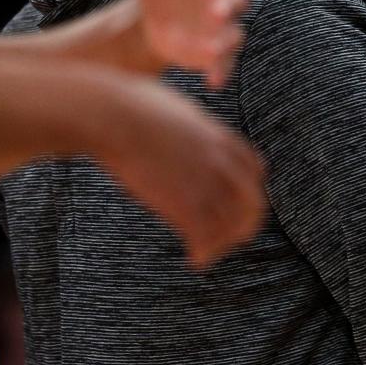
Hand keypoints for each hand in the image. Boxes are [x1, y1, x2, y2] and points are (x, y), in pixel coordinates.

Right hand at [101, 76, 265, 266]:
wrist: (111, 116)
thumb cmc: (127, 105)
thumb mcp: (172, 107)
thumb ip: (186, 122)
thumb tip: (174, 121)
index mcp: (219, 136)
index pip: (254, 170)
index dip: (249, 190)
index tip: (236, 203)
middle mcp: (221, 161)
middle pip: (252, 202)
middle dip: (244, 223)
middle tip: (229, 238)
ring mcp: (206, 183)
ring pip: (232, 225)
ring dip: (222, 244)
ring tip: (207, 253)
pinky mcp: (185, 203)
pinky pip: (207, 238)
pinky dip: (204, 253)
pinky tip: (194, 260)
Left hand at [134, 0, 246, 87]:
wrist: (154, 19)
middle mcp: (219, 0)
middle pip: (235, 0)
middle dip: (228, 4)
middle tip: (216, 9)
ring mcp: (217, 28)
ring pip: (232, 33)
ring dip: (226, 39)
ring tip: (215, 46)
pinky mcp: (210, 53)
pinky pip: (222, 63)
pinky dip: (219, 71)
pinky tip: (213, 83)